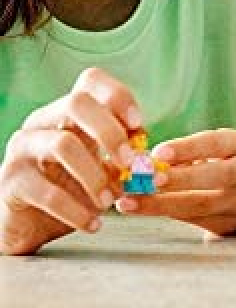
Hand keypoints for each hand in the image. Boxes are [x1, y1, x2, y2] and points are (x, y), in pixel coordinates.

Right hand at [0, 68, 141, 254]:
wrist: (28, 226)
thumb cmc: (71, 191)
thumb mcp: (105, 172)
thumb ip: (126, 160)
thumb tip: (150, 161)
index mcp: (68, 114)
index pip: (91, 81)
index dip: (118, 96)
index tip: (139, 126)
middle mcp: (43, 123)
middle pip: (76, 102)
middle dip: (110, 132)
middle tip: (130, 163)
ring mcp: (23, 149)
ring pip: (62, 144)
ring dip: (95, 176)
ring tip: (111, 202)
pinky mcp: (10, 181)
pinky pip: (46, 191)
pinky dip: (76, 210)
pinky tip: (93, 224)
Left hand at [116, 129, 235, 237]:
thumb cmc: (218, 162)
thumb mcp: (210, 147)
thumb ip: (182, 152)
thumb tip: (142, 160)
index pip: (216, 144)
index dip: (188, 148)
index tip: (158, 153)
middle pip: (218, 176)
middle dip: (180, 179)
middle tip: (147, 180)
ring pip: (202, 205)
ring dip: (162, 204)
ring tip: (129, 202)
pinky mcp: (229, 225)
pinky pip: (195, 221)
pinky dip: (164, 214)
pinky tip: (138, 209)